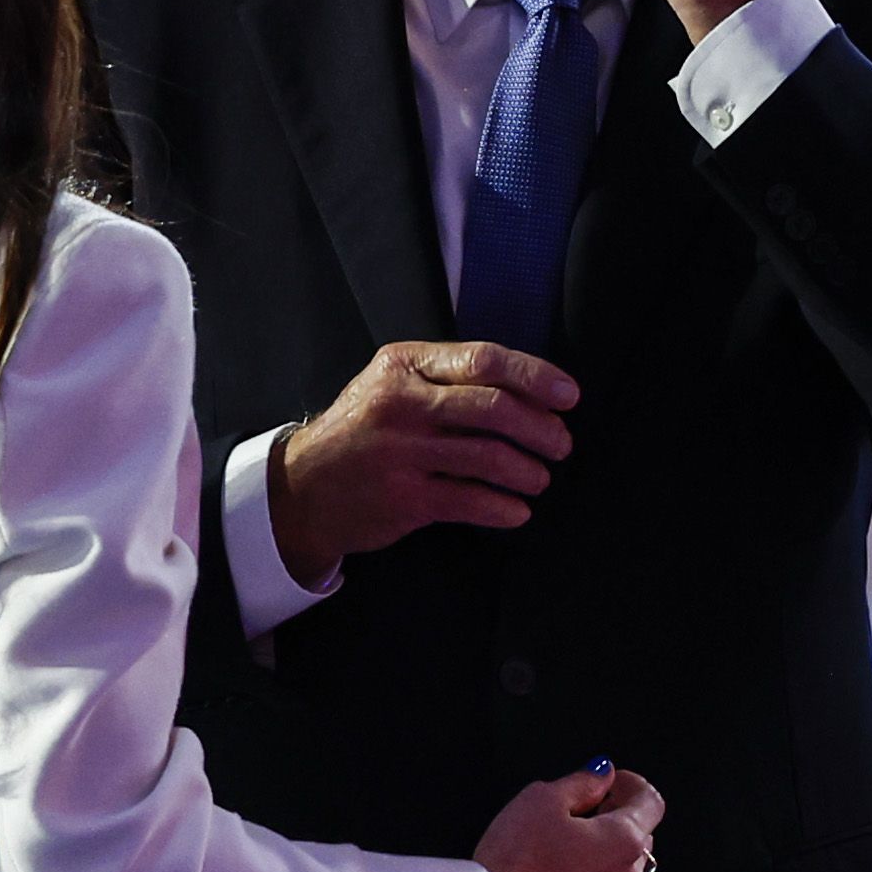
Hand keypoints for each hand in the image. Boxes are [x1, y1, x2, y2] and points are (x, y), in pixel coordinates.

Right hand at [268, 342, 578, 585]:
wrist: (302, 488)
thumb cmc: (361, 432)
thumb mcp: (391, 386)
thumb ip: (446, 380)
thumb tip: (528, 391)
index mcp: (404, 365)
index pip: (484, 360)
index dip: (535, 377)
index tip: (569, 395)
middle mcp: (401, 403)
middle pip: (493, 408)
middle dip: (541, 428)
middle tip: (562, 444)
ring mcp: (401, 452)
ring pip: (488, 456)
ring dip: (528, 471)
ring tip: (539, 479)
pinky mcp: (404, 498)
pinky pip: (471, 500)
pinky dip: (504, 508)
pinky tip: (517, 511)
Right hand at [475, 767, 664, 871]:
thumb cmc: (511, 860)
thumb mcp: (541, 799)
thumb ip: (582, 783)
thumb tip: (602, 775)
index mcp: (623, 840)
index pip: (650, 803)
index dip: (631, 786)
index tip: (613, 784)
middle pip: (638, 841)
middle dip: (615, 824)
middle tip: (579, 818)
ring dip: (603, 865)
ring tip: (561, 860)